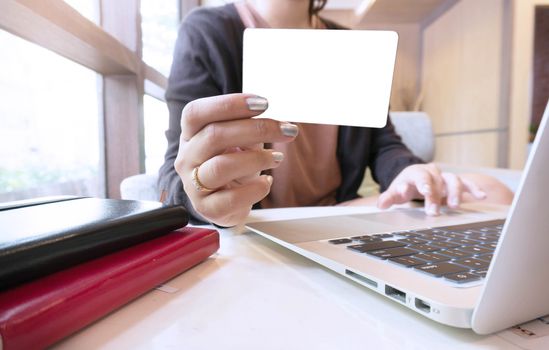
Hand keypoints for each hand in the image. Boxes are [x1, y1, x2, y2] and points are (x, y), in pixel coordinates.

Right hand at [174, 93, 297, 225]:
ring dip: (256, 159)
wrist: (226, 202)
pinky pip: (231, 198)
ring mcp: (193, 185)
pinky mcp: (207, 208)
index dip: (229, 104)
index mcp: (190, 134)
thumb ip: (250, 129)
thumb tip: (278, 126)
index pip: (196, 113)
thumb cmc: (233, 164)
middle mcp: (187, 158)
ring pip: (221, 166)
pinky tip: (267, 182)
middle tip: (288, 130)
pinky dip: (255, 189)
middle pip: (214, 136)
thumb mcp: (239, 141)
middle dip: (256, 129)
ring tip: (278, 157)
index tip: (263, 103)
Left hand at [377, 163, 486, 214]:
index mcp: (415, 173)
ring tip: (454, 206)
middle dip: (434, 196)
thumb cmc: (406, 186)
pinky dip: (474, 188)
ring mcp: (444, 177)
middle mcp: (431, 172)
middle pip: (435, 182)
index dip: (421, 184)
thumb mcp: (396, 191)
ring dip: (454, 192)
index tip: (424, 191)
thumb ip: (389, 197)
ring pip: (452, 179)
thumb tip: (381, 205)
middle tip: (432, 211)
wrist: (415, 177)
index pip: (419, 177)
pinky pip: (466, 183)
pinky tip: (481, 196)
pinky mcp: (455, 182)